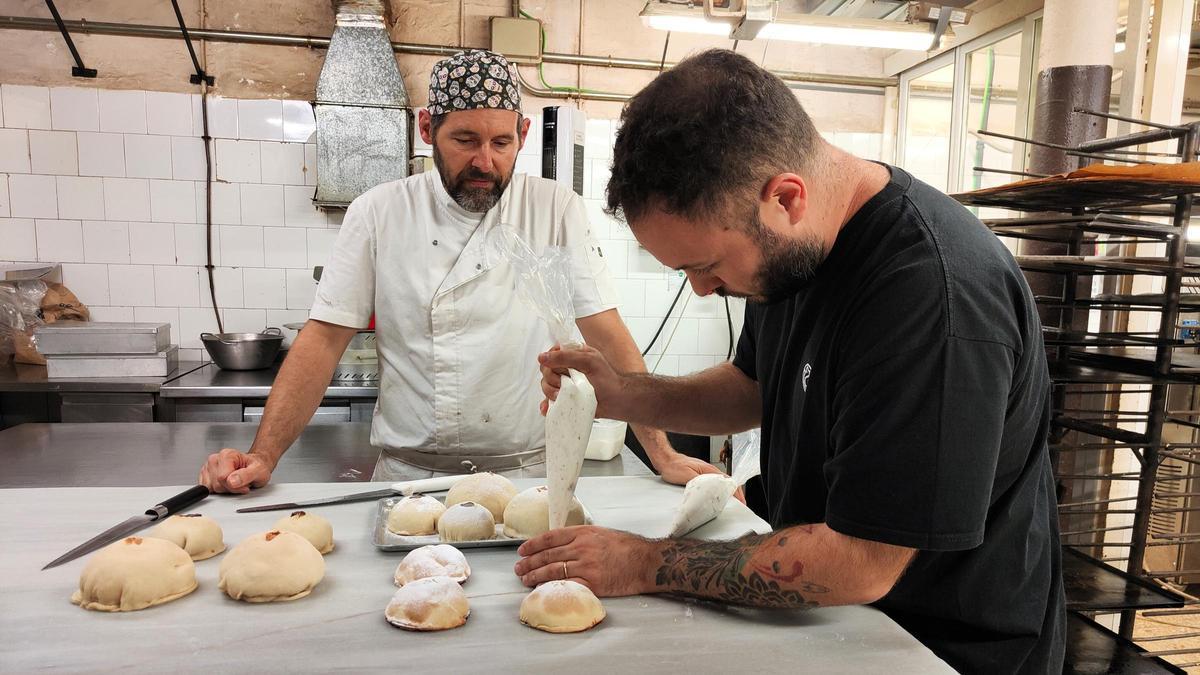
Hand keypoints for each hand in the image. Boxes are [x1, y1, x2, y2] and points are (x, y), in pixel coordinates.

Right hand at [198, 448, 272, 493]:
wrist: (254, 466)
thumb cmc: (256, 466)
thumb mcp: (259, 471)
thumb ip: (246, 475)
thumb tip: (232, 481)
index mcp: (227, 455)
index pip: (222, 477)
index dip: (234, 486)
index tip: (244, 484)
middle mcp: (215, 459)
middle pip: (217, 484)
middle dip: (230, 488)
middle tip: (241, 483)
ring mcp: (208, 467)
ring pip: (211, 488)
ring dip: (224, 489)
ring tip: (235, 482)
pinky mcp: (205, 475)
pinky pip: (207, 489)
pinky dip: (218, 490)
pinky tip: (227, 484)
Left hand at [514, 525, 658, 596]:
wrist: (646, 561)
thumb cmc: (628, 547)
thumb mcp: (602, 533)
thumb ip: (582, 538)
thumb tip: (562, 544)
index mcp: (584, 533)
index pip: (551, 537)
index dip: (533, 544)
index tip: (522, 550)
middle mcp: (582, 548)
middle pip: (548, 555)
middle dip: (529, 562)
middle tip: (518, 567)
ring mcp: (586, 565)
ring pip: (553, 570)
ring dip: (535, 575)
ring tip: (525, 579)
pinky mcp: (592, 582)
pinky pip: (566, 585)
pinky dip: (551, 587)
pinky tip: (542, 589)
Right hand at [538, 344, 624, 417]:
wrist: (616, 401)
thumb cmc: (607, 379)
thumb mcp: (588, 361)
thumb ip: (565, 357)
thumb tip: (542, 357)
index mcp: (573, 355)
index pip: (552, 353)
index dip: (550, 361)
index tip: (557, 370)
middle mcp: (567, 368)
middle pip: (546, 371)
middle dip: (552, 379)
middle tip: (563, 384)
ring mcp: (565, 384)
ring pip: (546, 386)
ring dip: (550, 392)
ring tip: (562, 396)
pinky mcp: (565, 398)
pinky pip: (549, 401)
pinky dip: (547, 405)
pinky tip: (548, 408)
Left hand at [654, 452, 745, 503]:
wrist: (665, 460)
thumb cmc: (674, 466)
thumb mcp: (686, 475)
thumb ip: (699, 482)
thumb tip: (709, 490)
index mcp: (710, 470)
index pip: (728, 481)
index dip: (736, 492)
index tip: (741, 501)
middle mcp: (709, 471)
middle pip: (727, 483)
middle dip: (735, 493)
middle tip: (739, 505)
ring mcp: (705, 473)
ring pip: (721, 484)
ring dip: (727, 493)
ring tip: (731, 503)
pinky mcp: (700, 476)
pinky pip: (713, 484)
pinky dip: (718, 491)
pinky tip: (716, 497)